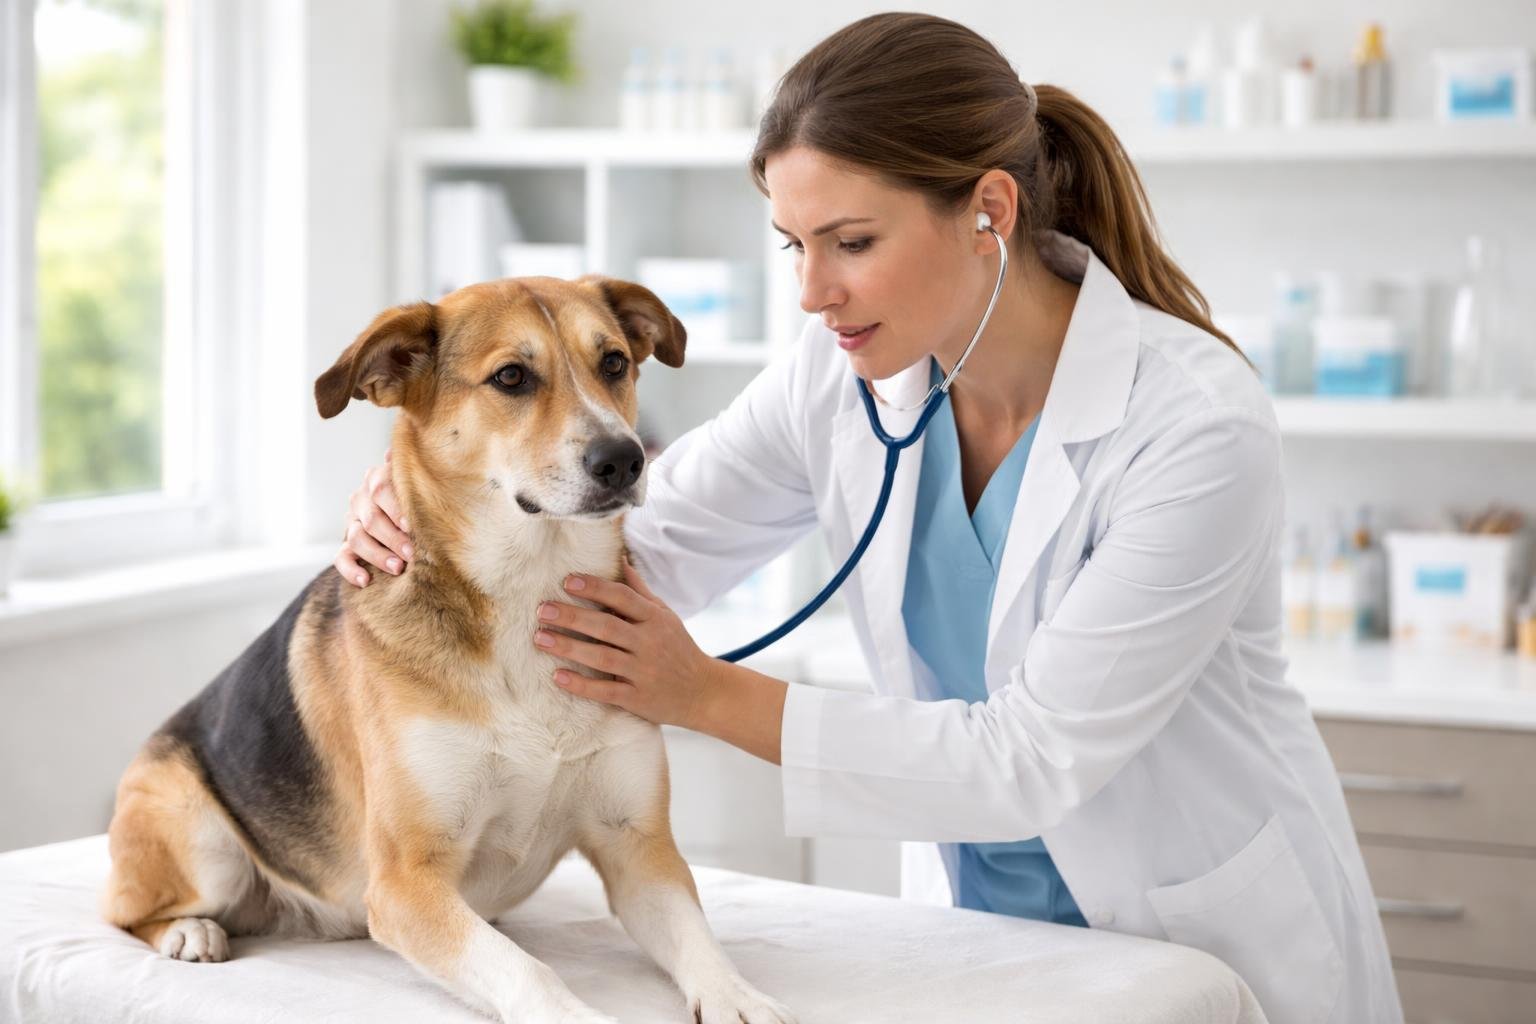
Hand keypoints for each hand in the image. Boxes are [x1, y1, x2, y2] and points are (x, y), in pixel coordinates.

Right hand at [336, 448, 413, 587]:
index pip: (380, 489)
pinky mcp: (347, 546)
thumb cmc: (417, 495)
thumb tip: (395, 452)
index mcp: (377, 479)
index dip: (396, 508)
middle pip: (370, 518)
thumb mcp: (415, 480)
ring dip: (377, 554)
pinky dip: (351, 571)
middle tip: (412, 553)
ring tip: (398, 567)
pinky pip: (341, 558)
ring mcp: (351, 523)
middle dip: (392, 537)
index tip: (411, 525)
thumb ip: (409, 470)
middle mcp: (361, 499)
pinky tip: (366, 581)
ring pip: (356, 538)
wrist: (404, 511)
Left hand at [534, 560, 716, 729]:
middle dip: (572, 617)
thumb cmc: (678, 648)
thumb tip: (620, 560)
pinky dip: (581, 684)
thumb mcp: (665, 617)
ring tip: (540, 638)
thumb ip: (640, 592)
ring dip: (569, 648)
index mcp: (655, 619)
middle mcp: (650, 643)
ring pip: (602, 658)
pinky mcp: (637, 698)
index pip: (623, 598)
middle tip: (542, 610)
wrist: (703, 692)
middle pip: (606, 626)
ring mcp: (643, 672)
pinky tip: (558, 676)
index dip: (595, 588)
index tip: (567, 581)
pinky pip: (606, 691)